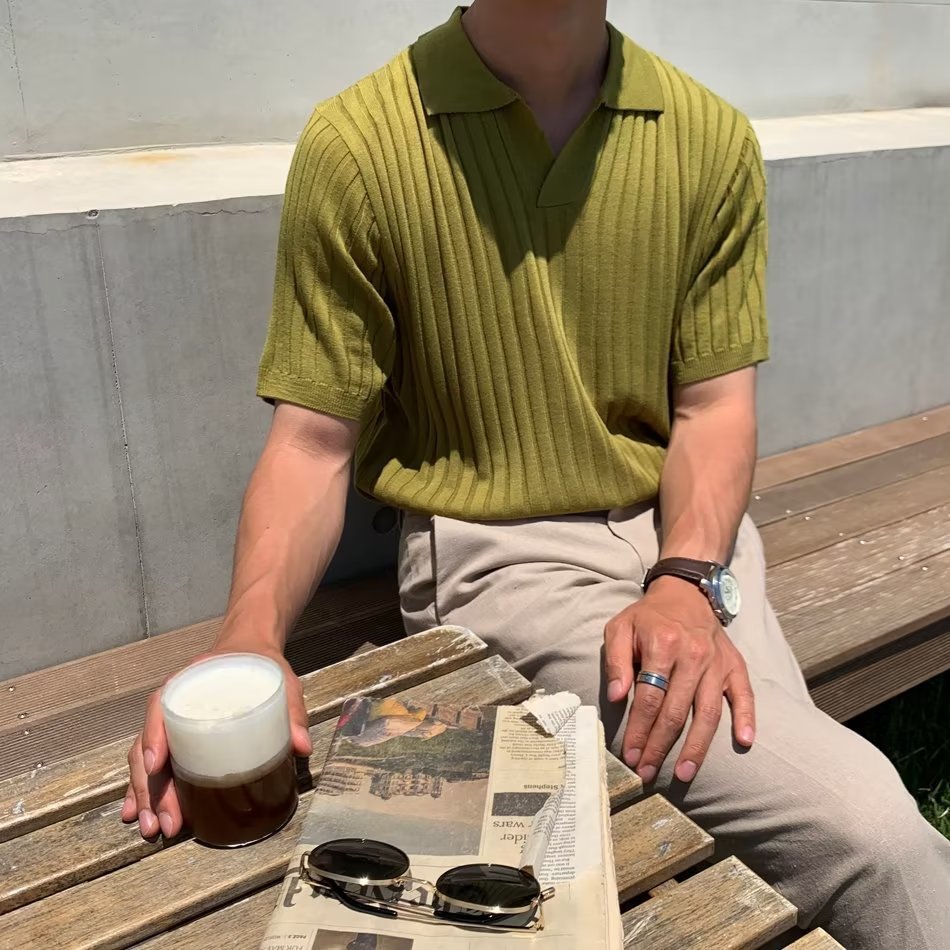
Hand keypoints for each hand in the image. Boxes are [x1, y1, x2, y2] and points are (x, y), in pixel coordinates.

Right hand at [120, 640, 311, 838]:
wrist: (250, 650)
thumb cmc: (260, 665)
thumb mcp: (281, 680)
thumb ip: (291, 710)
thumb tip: (302, 746)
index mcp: (190, 683)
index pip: (161, 708)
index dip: (154, 736)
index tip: (157, 765)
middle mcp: (173, 705)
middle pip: (149, 746)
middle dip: (152, 787)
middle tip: (165, 821)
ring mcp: (171, 724)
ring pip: (145, 762)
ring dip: (146, 796)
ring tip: (153, 827)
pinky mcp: (177, 740)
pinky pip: (153, 766)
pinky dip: (145, 790)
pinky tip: (140, 814)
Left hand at [604, 576, 754, 783]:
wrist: (686, 594)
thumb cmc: (648, 617)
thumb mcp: (620, 628)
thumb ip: (615, 662)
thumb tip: (615, 696)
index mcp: (663, 645)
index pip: (649, 698)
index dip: (638, 729)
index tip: (629, 755)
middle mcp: (693, 655)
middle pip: (676, 711)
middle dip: (659, 746)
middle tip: (647, 772)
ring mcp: (717, 663)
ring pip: (708, 712)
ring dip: (697, 747)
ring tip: (684, 773)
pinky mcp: (735, 666)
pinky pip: (744, 695)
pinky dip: (747, 718)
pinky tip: (745, 742)